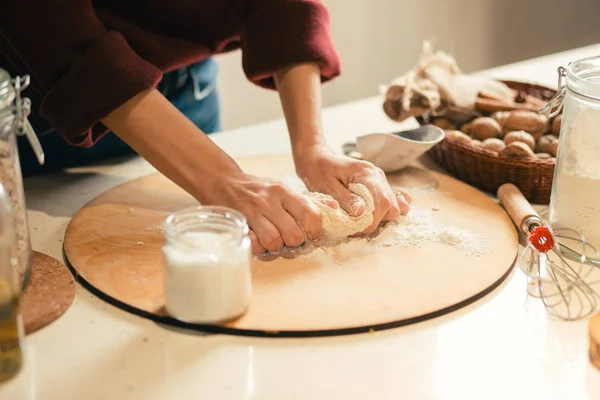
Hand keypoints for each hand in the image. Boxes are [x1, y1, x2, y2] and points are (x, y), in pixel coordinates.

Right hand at [202, 172, 323, 253]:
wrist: (223, 182)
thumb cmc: (259, 190)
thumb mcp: (283, 188)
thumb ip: (307, 201)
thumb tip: (334, 207)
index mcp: (284, 191)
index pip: (310, 213)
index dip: (314, 230)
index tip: (311, 235)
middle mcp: (270, 200)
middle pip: (293, 234)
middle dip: (294, 243)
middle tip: (290, 241)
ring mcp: (252, 212)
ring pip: (274, 242)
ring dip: (276, 248)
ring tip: (274, 242)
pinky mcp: (239, 223)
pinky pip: (255, 245)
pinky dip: (259, 249)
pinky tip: (260, 242)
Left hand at [294, 145, 411, 233]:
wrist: (317, 158)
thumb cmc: (319, 171)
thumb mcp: (327, 186)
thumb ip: (346, 198)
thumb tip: (362, 212)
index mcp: (366, 174)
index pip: (382, 202)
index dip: (372, 220)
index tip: (355, 228)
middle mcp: (377, 176)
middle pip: (392, 206)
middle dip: (376, 221)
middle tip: (355, 225)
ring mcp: (380, 180)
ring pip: (395, 206)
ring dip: (380, 217)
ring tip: (361, 219)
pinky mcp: (378, 185)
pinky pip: (394, 200)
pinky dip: (386, 211)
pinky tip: (371, 214)